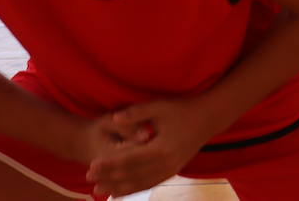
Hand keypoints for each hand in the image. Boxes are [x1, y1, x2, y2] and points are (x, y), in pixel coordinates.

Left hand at [84, 99, 212, 196]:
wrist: (209, 118)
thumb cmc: (183, 109)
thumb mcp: (159, 107)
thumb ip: (136, 113)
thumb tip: (114, 119)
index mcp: (161, 148)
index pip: (128, 160)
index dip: (108, 164)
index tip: (91, 166)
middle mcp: (166, 163)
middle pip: (132, 174)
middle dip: (109, 177)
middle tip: (89, 179)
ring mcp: (171, 169)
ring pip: (140, 183)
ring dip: (119, 187)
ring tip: (100, 190)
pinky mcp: (173, 171)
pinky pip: (150, 184)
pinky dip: (134, 189)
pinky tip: (120, 192)